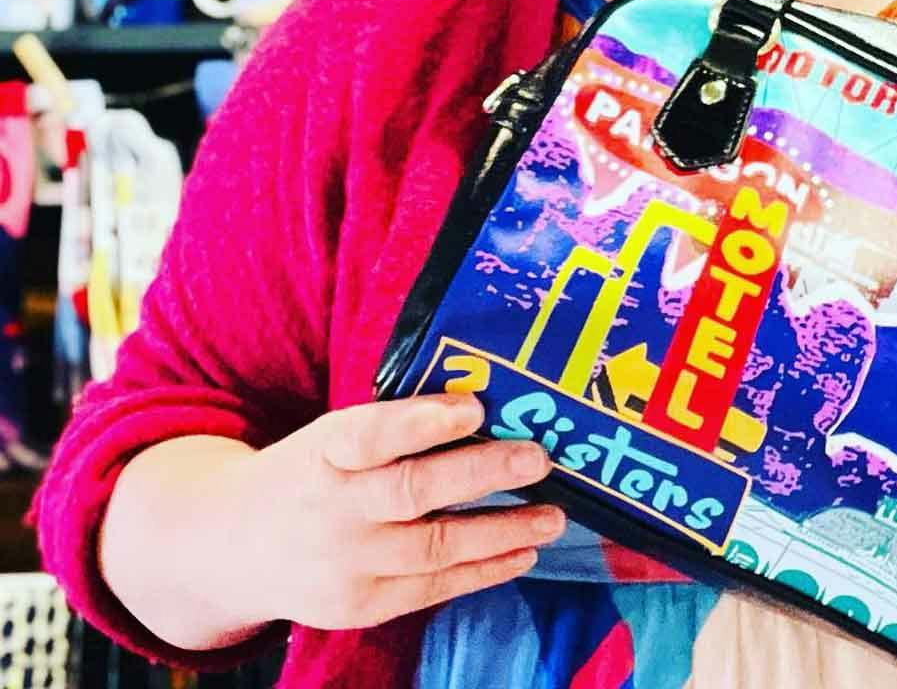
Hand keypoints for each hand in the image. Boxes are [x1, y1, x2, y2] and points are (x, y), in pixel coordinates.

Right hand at [217, 394, 563, 631]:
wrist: (231, 547)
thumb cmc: (309, 474)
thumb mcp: (333, 436)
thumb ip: (397, 426)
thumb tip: (490, 404)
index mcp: (324, 451)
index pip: (371, 434)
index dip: (423, 422)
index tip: (475, 408)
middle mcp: (332, 510)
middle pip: (413, 491)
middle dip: (482, 474)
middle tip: (538, 459)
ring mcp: (345, 564)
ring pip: (434, 548)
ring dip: (502, 531)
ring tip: (553, 516)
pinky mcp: (361, 606)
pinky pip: (433, 588)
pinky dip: (484, 570)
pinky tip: (523, 551)